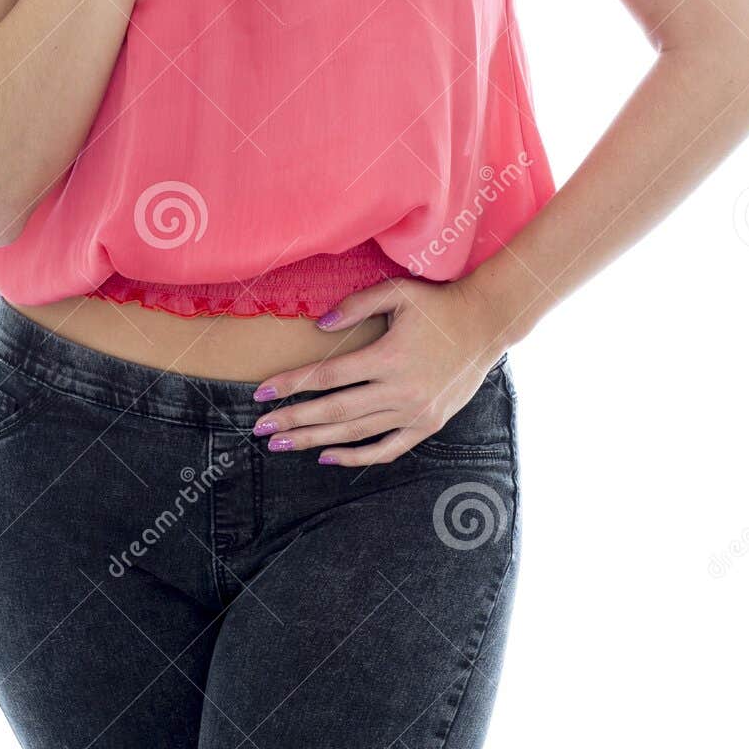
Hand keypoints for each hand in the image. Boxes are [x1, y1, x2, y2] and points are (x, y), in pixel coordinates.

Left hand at [250, 273, 508, 464]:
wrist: (487, 324)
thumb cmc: (438, 305)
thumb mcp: (398, 292)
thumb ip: (356, 305)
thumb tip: (319, 325)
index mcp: (388, 356)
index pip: (328, 376)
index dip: (291, 385)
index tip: (261, 394)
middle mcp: (400, 390)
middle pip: (335, 410)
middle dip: (294, 420)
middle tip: (261, 429)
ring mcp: (415, 412)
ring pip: (355, 432)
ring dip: (315, 440)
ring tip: (283, 444)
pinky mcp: (428, 425)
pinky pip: (387, 448)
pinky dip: (356, 456)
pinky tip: (328, 457)